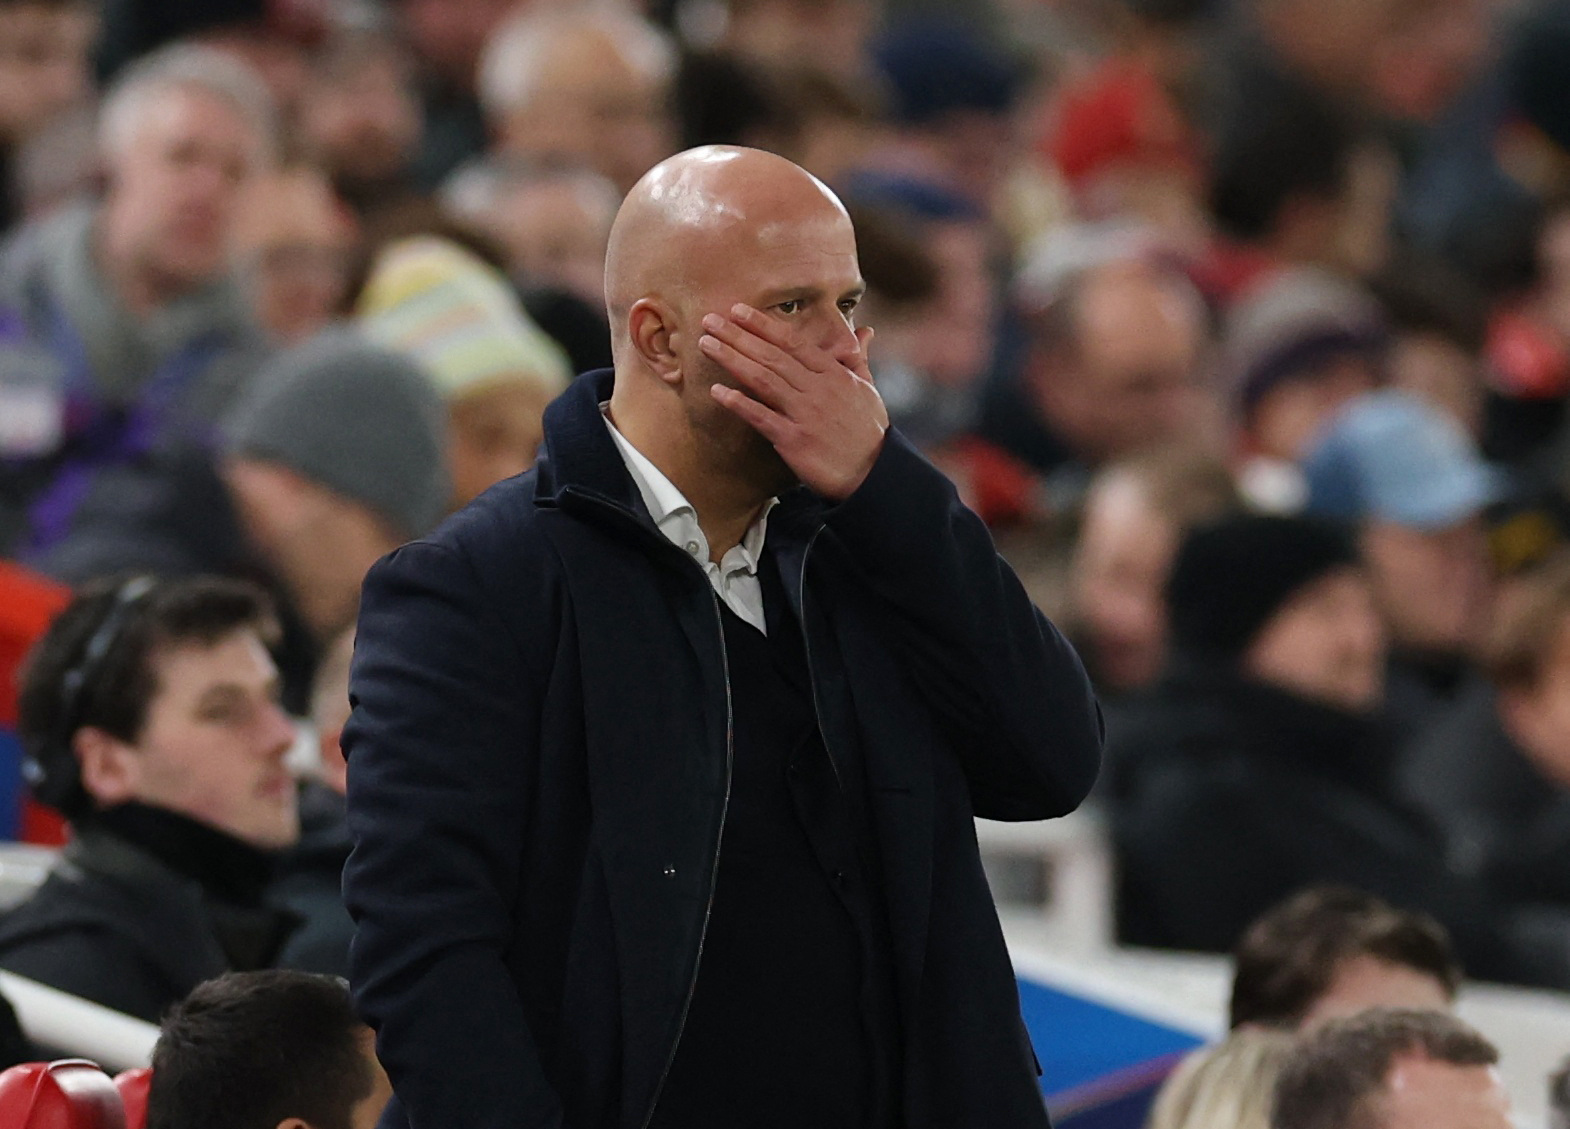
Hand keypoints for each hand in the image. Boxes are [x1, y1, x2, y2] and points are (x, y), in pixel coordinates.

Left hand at [699, 304, 887, 500]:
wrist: (874, 473)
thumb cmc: (869, 432)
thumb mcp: (868, 390)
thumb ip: (859, 359)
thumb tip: (866, 331)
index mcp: (833, 374)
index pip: (793, 342)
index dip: (763, 325)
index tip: (738, 311)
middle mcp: (817, 389)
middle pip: (771, 356)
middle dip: (738, 335)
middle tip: (710, 320)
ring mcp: (804, 414)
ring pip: (763, 379)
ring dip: (732, 359)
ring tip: (706, 345)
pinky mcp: (794, 440)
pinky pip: (761, 417)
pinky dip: (738, 403)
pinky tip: (717, 391)